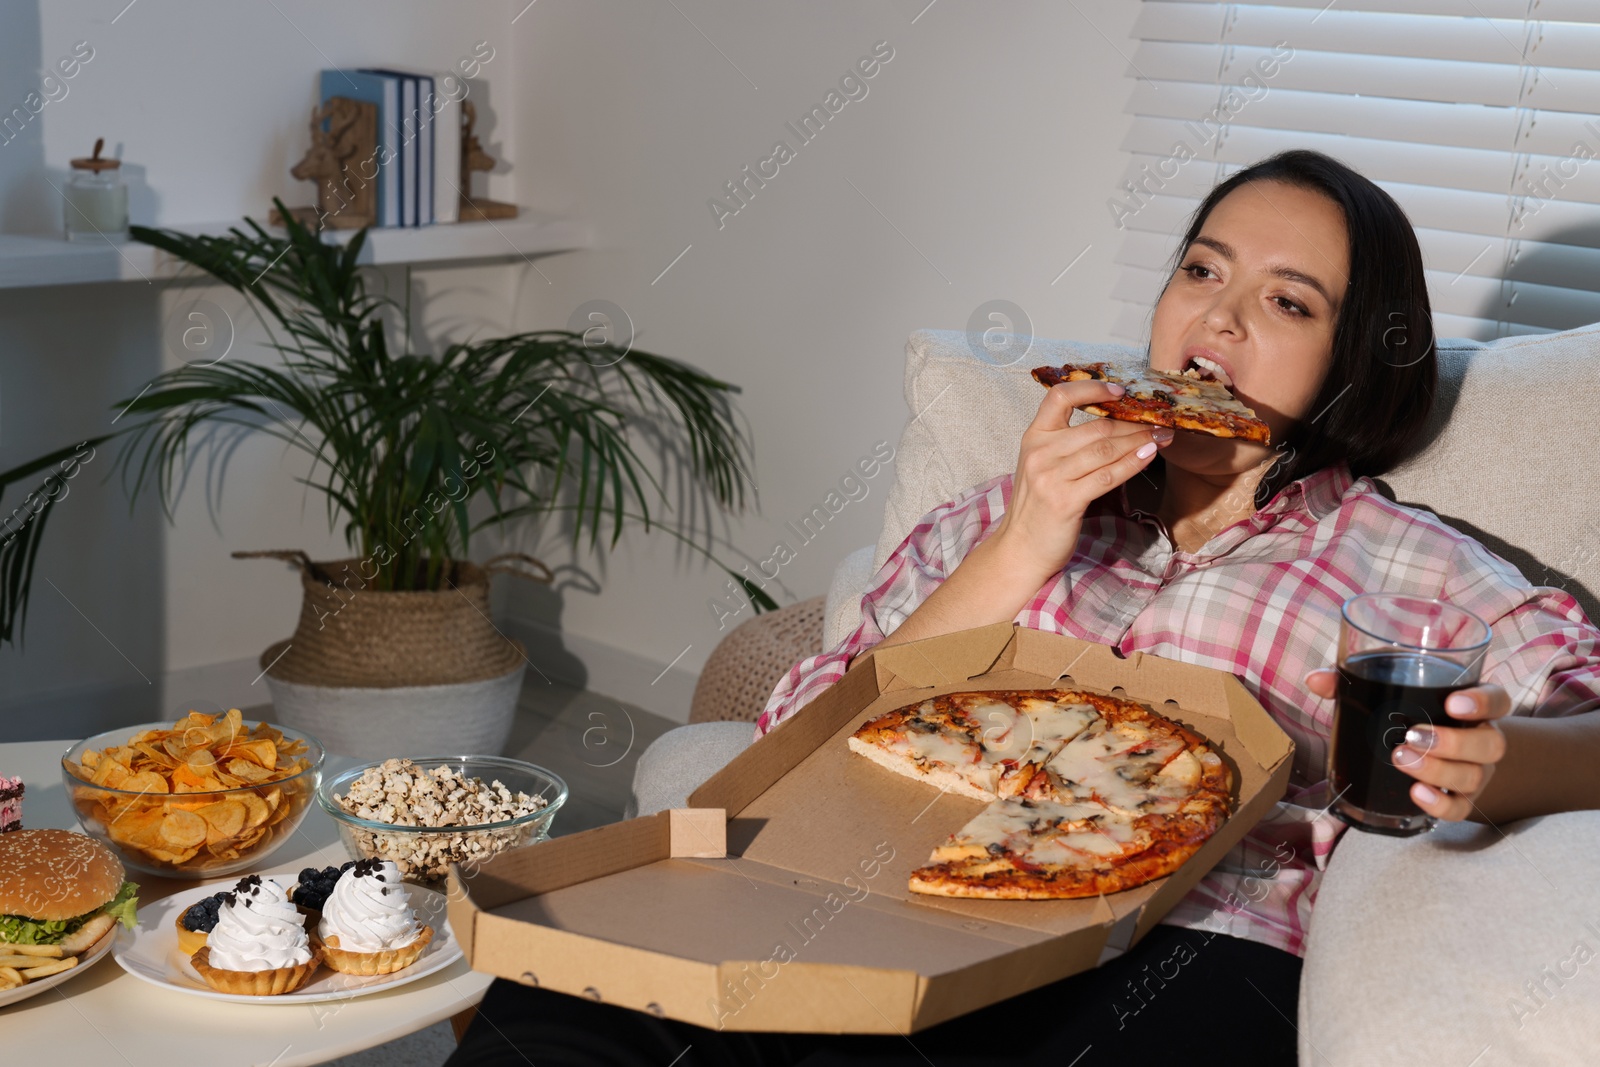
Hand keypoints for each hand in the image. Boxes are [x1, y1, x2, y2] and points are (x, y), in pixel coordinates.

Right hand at [991, 381, 1171, 574]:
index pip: (1059, 396)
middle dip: (1133, 422)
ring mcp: (1051, 476)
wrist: (1021, 549)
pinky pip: (1107, 475)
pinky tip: (1148, 456)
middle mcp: (1040, 452)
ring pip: (1105, 449)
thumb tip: (1116, 426)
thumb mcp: (1043, 466)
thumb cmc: (1037, 508)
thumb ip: (1068, 445)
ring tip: (1161, 437)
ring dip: (1139, 440)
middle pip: (1096, 427)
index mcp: (1034, 437)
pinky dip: (1133, 463)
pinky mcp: (1065, 500)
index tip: (1119, 390)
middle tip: (1159, 421)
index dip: (1091, 388)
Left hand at [1304, 669, 1511, 820]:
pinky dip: (1441, 805)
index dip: (1483, 702)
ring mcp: (1475, 772)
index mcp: (1470, 707)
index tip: (1453, 703)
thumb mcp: (1386, 689)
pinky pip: (1460, 808)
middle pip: (1490, 743)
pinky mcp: (1460, 799)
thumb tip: (1315, 680)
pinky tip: (1417, 795)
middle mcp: (1481, 739)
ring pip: (1475, 776)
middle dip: (1454, 742)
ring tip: (1402, 760)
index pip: (1497, 700)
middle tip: (1412, 736)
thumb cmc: (1407, 711)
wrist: (1434, 749)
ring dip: (1439, 770)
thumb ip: (1352, 682)